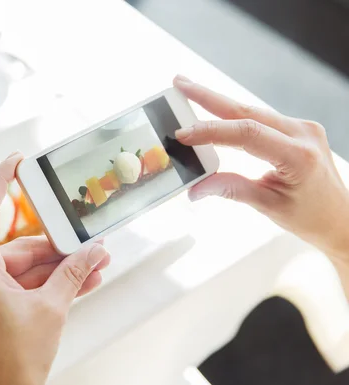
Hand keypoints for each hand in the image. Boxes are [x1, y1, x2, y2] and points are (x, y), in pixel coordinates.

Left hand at [0, 153, 110, 384]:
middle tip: (92, 247)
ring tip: (95, 267)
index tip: (17, 160)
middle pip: (20, 246)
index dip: (1, 180)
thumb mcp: (51, 309)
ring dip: (60, 268)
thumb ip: (73, 274)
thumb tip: (94, 252)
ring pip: (26, 267)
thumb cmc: (12, 361)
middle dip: (59, 248)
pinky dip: (49, 283)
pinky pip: (23, 284)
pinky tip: (82, 282)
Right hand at [173, 75, 348, 297]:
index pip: (247, 134)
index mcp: (299, 156)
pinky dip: (234, 114)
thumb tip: (195, 188)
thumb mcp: (269, 207)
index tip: (183, 134)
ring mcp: (302, 128)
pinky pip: (261, 117)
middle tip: (179, 84)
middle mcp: (303, 134)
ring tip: (189, 91)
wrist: (341, 218)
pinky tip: (214, 108)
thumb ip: (232, 190)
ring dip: (219, 102)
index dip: (211, 131)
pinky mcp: (298, 128)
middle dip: (209, 97)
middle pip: (247, 111)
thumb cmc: (311, 217)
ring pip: (253, 110)